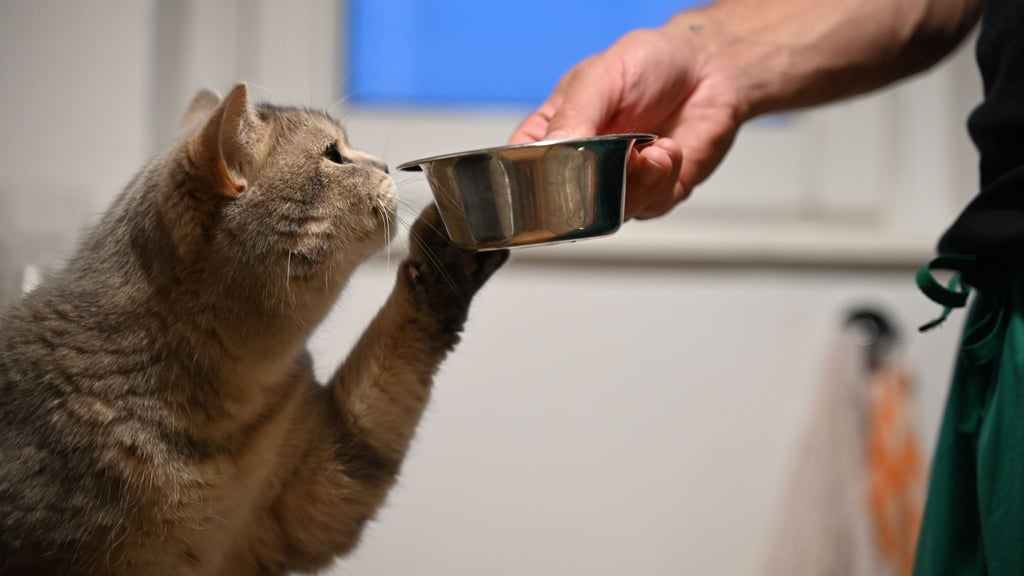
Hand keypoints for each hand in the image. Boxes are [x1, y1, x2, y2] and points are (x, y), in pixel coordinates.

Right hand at [510, 22, 746, 219]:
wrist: (707, 67)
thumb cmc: (647, 63)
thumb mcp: (600, 77)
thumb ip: (575, 116)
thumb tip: (557, 149)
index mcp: (550, 135)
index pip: (519, 172)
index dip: (528, 184)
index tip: (553, 175)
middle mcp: (579, 167)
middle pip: (562, 207)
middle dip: (591, 189)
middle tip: (611, 159)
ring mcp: (615, 185)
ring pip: (608, 215)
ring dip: (633, 184)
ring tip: (650, 149)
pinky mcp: (652, 194)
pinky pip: (648, 207)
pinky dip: (661, 180)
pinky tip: (668, 149)